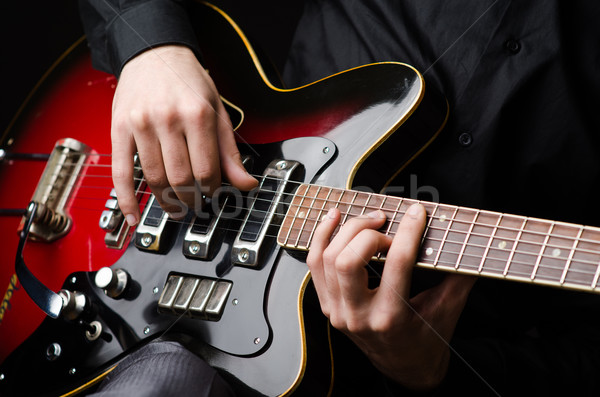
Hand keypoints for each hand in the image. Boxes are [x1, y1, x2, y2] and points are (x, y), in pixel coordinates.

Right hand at [111, 45, 256, 224]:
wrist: (154, 53)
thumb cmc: (189, 82)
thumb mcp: (218, 111)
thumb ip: (230, 152)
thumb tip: (247, 183)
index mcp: (198, 115)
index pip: (207, 170)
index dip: (211, 190)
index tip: (212, 194)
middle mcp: (168, 119)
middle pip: (180, 178)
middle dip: (190, 200)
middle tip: (194, 206)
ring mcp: (141, 124)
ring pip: (154, 179)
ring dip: (165, 202)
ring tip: (174, 208)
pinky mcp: (119, 128)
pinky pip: (120, 172)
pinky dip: (127, 199)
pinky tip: (133, 216)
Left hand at [307, 204, 475, 390]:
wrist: (404, 367)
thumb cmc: (426, 340)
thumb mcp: (448, 310)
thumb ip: (459, 277)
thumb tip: (469, 242)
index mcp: (392, 318)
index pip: (397, 265)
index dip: (408, 232)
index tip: (416, 213)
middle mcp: (359, 316)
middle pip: (348, 261)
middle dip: (368, 232)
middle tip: (387, 223)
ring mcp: (338, 311)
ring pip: (328, 259)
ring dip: (346, 230)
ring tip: (369, 219)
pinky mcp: (327, 305)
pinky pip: (315, 265)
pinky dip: (321, 237)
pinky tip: (334, 219)